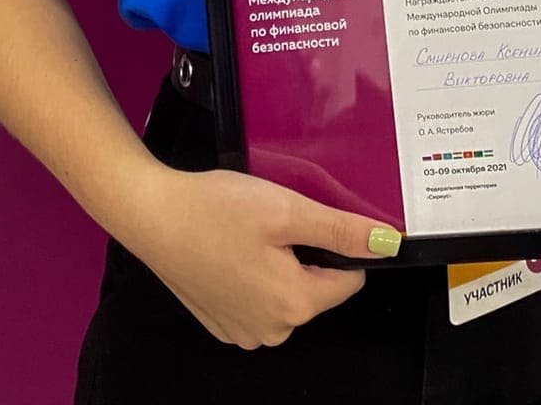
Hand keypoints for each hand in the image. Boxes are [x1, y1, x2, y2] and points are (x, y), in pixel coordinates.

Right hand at [127, 165, 400, 348]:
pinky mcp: (223, 322)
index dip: (336, 243)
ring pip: (287, 291)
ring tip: (249, 232)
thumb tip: (387, 245)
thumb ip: (341, 231)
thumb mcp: (287, 209)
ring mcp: (244, 331)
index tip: (309, 220)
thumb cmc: (214, 210)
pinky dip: (253, 272)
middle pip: (316, 286)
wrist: (153, 215)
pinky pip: (258, 298)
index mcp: (293, 305)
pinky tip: (232, 247)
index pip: (349, 280)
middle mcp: (272, 330)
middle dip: (304, 252)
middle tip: (272, 220)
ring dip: (278, 262)